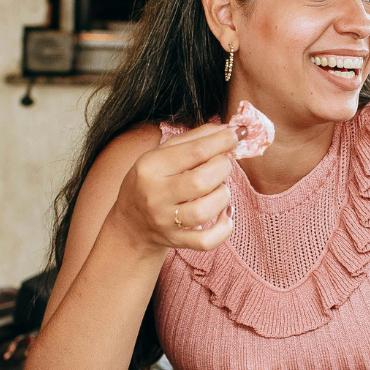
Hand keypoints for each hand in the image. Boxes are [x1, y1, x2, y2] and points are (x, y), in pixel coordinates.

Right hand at [108, 123, 237, 256]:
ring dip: (223, 196)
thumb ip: (194, 139)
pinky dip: (224, 228)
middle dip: (223, 168)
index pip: (195, 151)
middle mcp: (155, 194)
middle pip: (202, 181)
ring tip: (219, 188)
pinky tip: (224, 214)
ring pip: (206, 211)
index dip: (223, 141)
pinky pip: (207, 241)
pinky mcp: (176, 241)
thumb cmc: (151, 181)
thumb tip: (227, 129)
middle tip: (222, 164)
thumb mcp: (162, 155)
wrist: (131, 223)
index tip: (238, 133)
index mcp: (151, 166)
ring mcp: (165, 221)